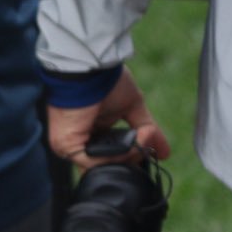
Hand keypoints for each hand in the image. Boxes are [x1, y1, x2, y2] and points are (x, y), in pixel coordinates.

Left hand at [47, 68, 172, 170]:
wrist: (89, 66)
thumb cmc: (105, 80)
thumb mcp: (132, 107)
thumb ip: (146, 131)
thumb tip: (165, 153)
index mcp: (91, 131)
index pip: (112, 156)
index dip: (133, 155)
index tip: (152, 150)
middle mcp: (79, 140)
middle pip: (110, 164)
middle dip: (134, 157)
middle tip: (148, 145)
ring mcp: (69, 145)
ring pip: (105, 164)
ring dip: (130, 154)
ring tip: (143, 137)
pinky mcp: (66, 144)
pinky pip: (96, 162)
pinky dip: (119, 155)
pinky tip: (132, 142)